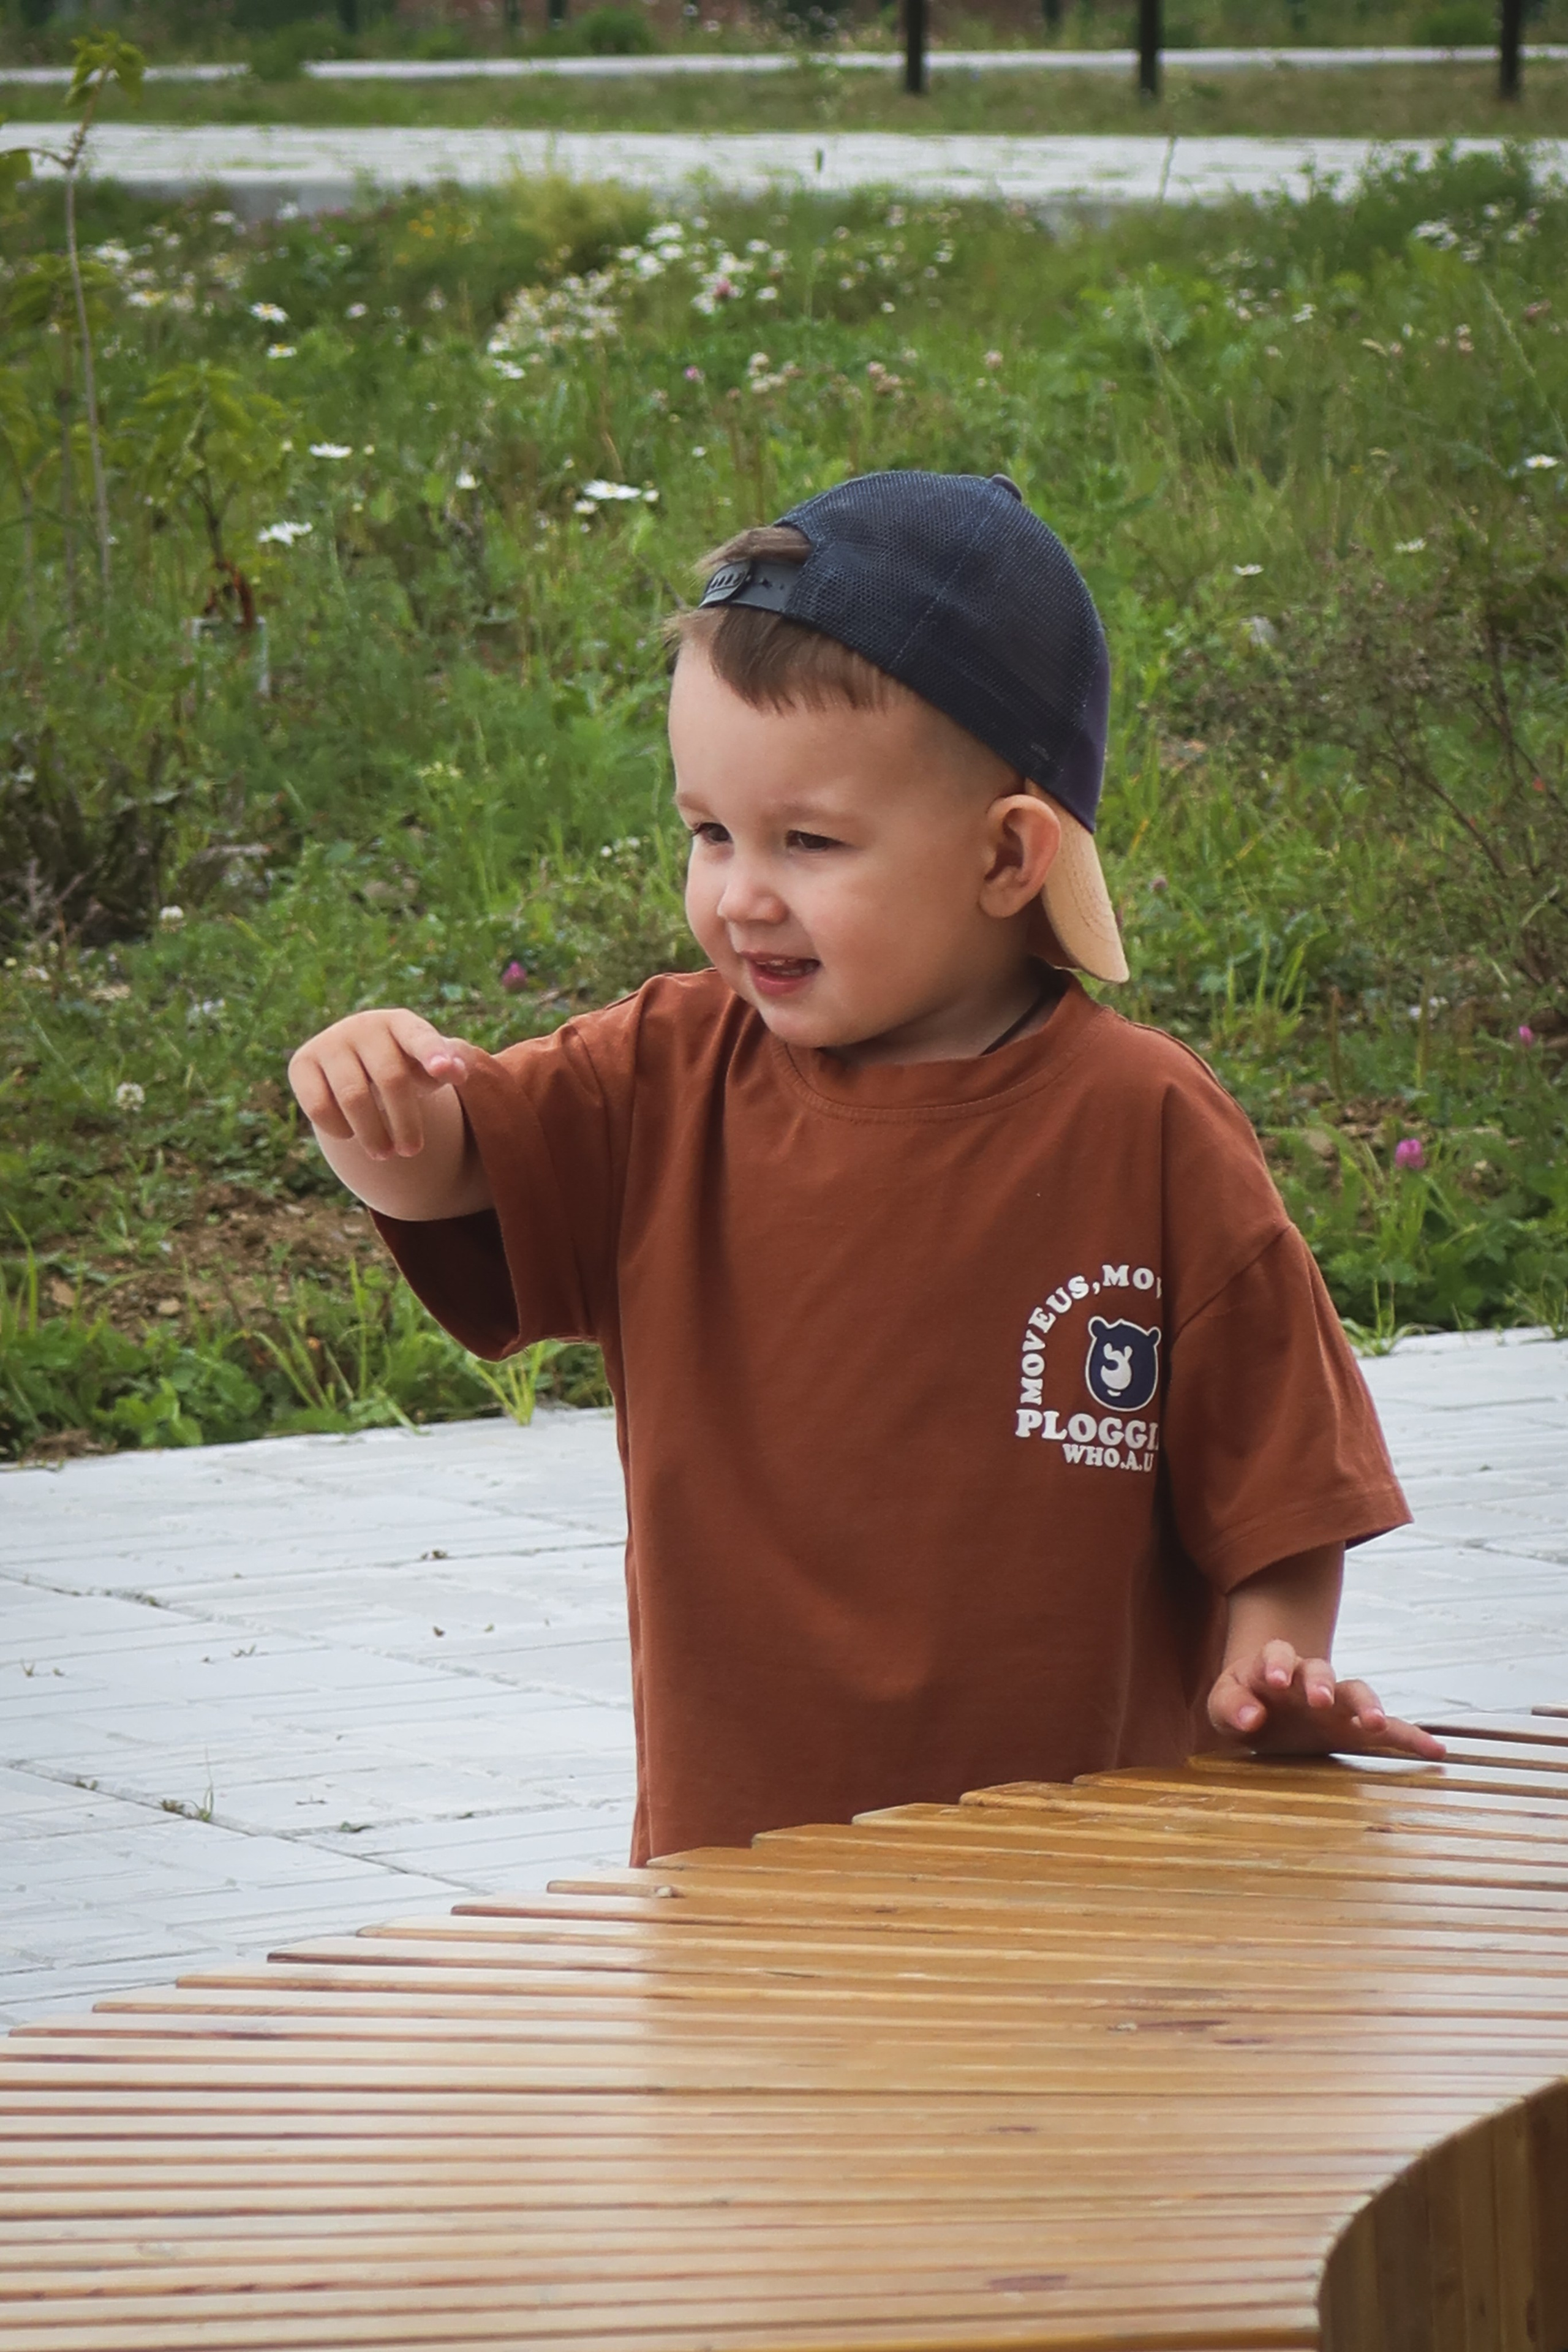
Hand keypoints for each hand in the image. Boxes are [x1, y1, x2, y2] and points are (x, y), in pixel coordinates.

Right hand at [288, 1008, 473, 1162]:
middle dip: (405, 1121)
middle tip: (412, 1151)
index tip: (446, 1071)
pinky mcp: (302, 1064)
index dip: (433, 1054)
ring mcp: (330, 1043)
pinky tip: (351, 1136)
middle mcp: (363, 1027)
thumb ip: (449, 1066)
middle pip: (391, 1078)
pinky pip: (320, 1106)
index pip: (420, 1037)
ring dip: (373, 1133)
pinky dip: (339, 1128)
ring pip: (353, 1096)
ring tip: (385, 1154)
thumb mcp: (429, 1066)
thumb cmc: (404, 1065)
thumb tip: (458, 1071)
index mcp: (401, 1023)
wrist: (355, 1062)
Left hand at [1208, 1641, 1445, 1762]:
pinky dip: (1412, 1738)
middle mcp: (1310, 1678)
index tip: (1275, 1680)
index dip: (1277, 1663)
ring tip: (1374, 1723)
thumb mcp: (1224, 1702)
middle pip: (1321, 1669)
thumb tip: (1250, 1719)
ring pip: (1357, 1692)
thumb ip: (1231, 1705)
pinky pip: (1389, 1730)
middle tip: (1320, 1699)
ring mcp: (1336, 1702)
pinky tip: (1437, 1752)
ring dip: (1367, 1704)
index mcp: (1275, 1667)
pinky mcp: (1354, 1728)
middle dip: (1321, 1683)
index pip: (1278, 1654)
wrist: (1263, 1707)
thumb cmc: (1242, 1702)